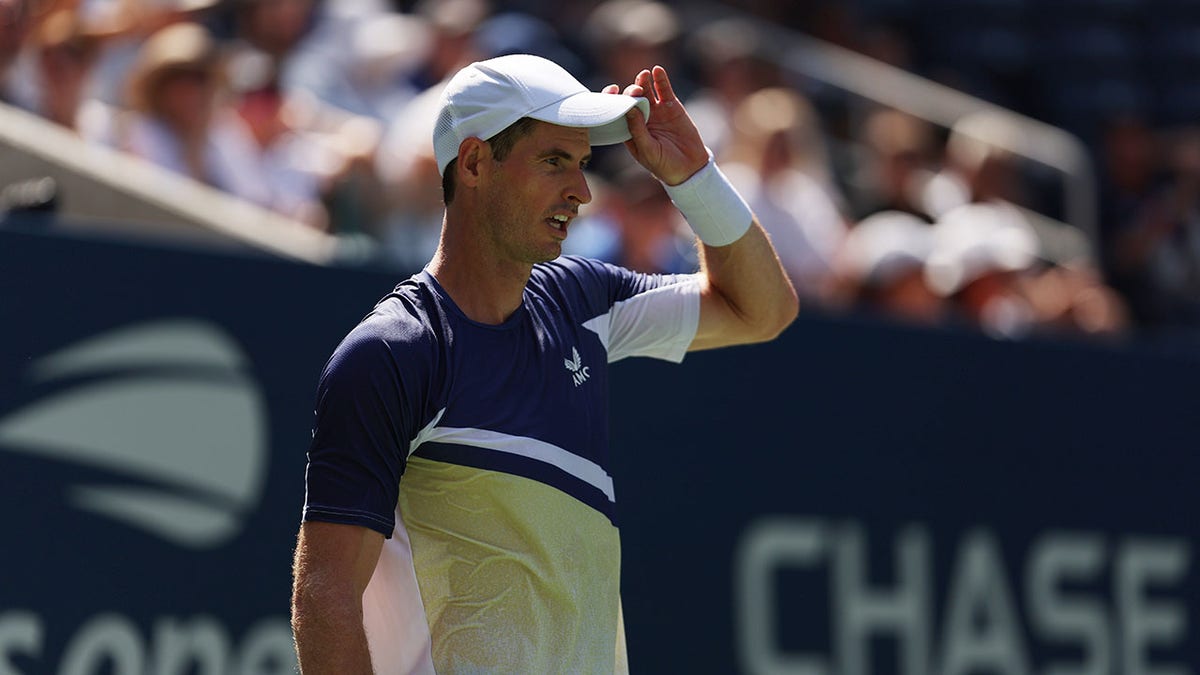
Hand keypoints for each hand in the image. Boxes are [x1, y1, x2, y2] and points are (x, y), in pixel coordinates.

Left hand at [602, 66, 708, 185]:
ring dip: (642, 81)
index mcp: (629, 130)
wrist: (689, 167)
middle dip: (630, 92)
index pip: (616, 111)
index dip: (612, 99)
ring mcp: (655, 111)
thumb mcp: (648, 150)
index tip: (612, 91)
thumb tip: (629, 108)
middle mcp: (640, 118)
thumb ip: (638, 130)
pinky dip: (661, 79)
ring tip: (644, 75)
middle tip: (635, 90)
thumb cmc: (663, 164)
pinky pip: (664, 90)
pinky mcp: (671, 106)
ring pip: (646, 91)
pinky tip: (657, 70)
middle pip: (630, 98)